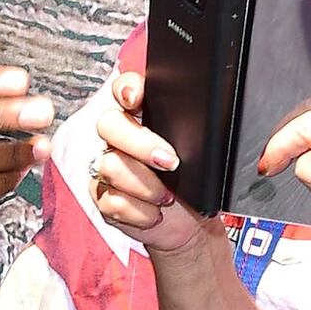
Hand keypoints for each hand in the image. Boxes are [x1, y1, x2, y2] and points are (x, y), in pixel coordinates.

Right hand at [90, 72, 206, 253]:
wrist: (191, 222)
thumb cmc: (195, 182)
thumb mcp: (200, 152)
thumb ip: (191, 130)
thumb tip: (207, 118)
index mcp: (142, 116)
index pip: (125, 88)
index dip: (126, 88)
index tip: (136, 99)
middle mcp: (120, 137)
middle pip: (109, 124)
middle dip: (140, 144)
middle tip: (170, 162)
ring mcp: (108, 166)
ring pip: (110, 166)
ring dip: (144, 186)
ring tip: (167, 197)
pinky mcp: (103, 197)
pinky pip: (110, 201)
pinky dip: (138, 212)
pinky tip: (154, 214)